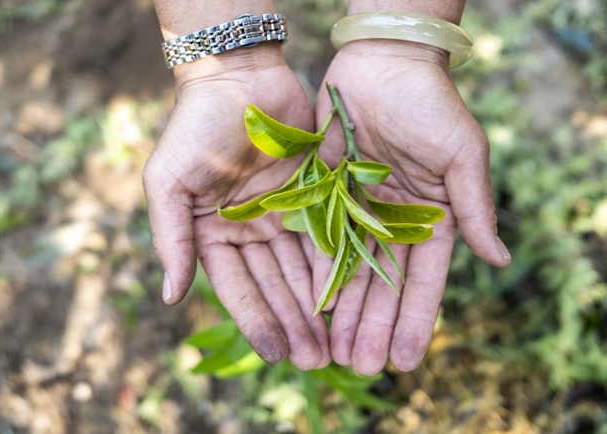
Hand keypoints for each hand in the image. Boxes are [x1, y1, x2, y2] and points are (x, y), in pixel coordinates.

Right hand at [142, 49, 329, 369]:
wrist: (238, 76)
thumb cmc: (194, 128)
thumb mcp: (168, 183)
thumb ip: (169, 239)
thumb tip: (169, 298)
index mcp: (213, 234)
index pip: (237, 288)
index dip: (256, 321)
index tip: (275, 354)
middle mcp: (249, 231)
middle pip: (275, 286)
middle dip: (293, 324)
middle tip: (315, 361)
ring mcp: (282, 215)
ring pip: (303, 269)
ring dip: (317, 306)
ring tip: (334, 342)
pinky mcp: (312, 195)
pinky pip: (326, 236)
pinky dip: (335, 267)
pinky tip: (349, 297)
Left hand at [314, 41, 510, 374]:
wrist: (382, 65)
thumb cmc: (430, 104)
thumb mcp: (462, 155)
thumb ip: (475, 208)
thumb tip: (500, 259)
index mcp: (432, 218)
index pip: (424, 281)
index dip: (414, 320)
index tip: (406, 360)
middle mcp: (395, 222)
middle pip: (383, 285)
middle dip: (372, 326)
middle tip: (361, 366)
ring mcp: (360, 212)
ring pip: (351, 271)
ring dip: (343, 312)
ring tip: (333, 352)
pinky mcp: (328, 196)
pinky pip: (322, 242)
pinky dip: (318, 274)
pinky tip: (312, 306)